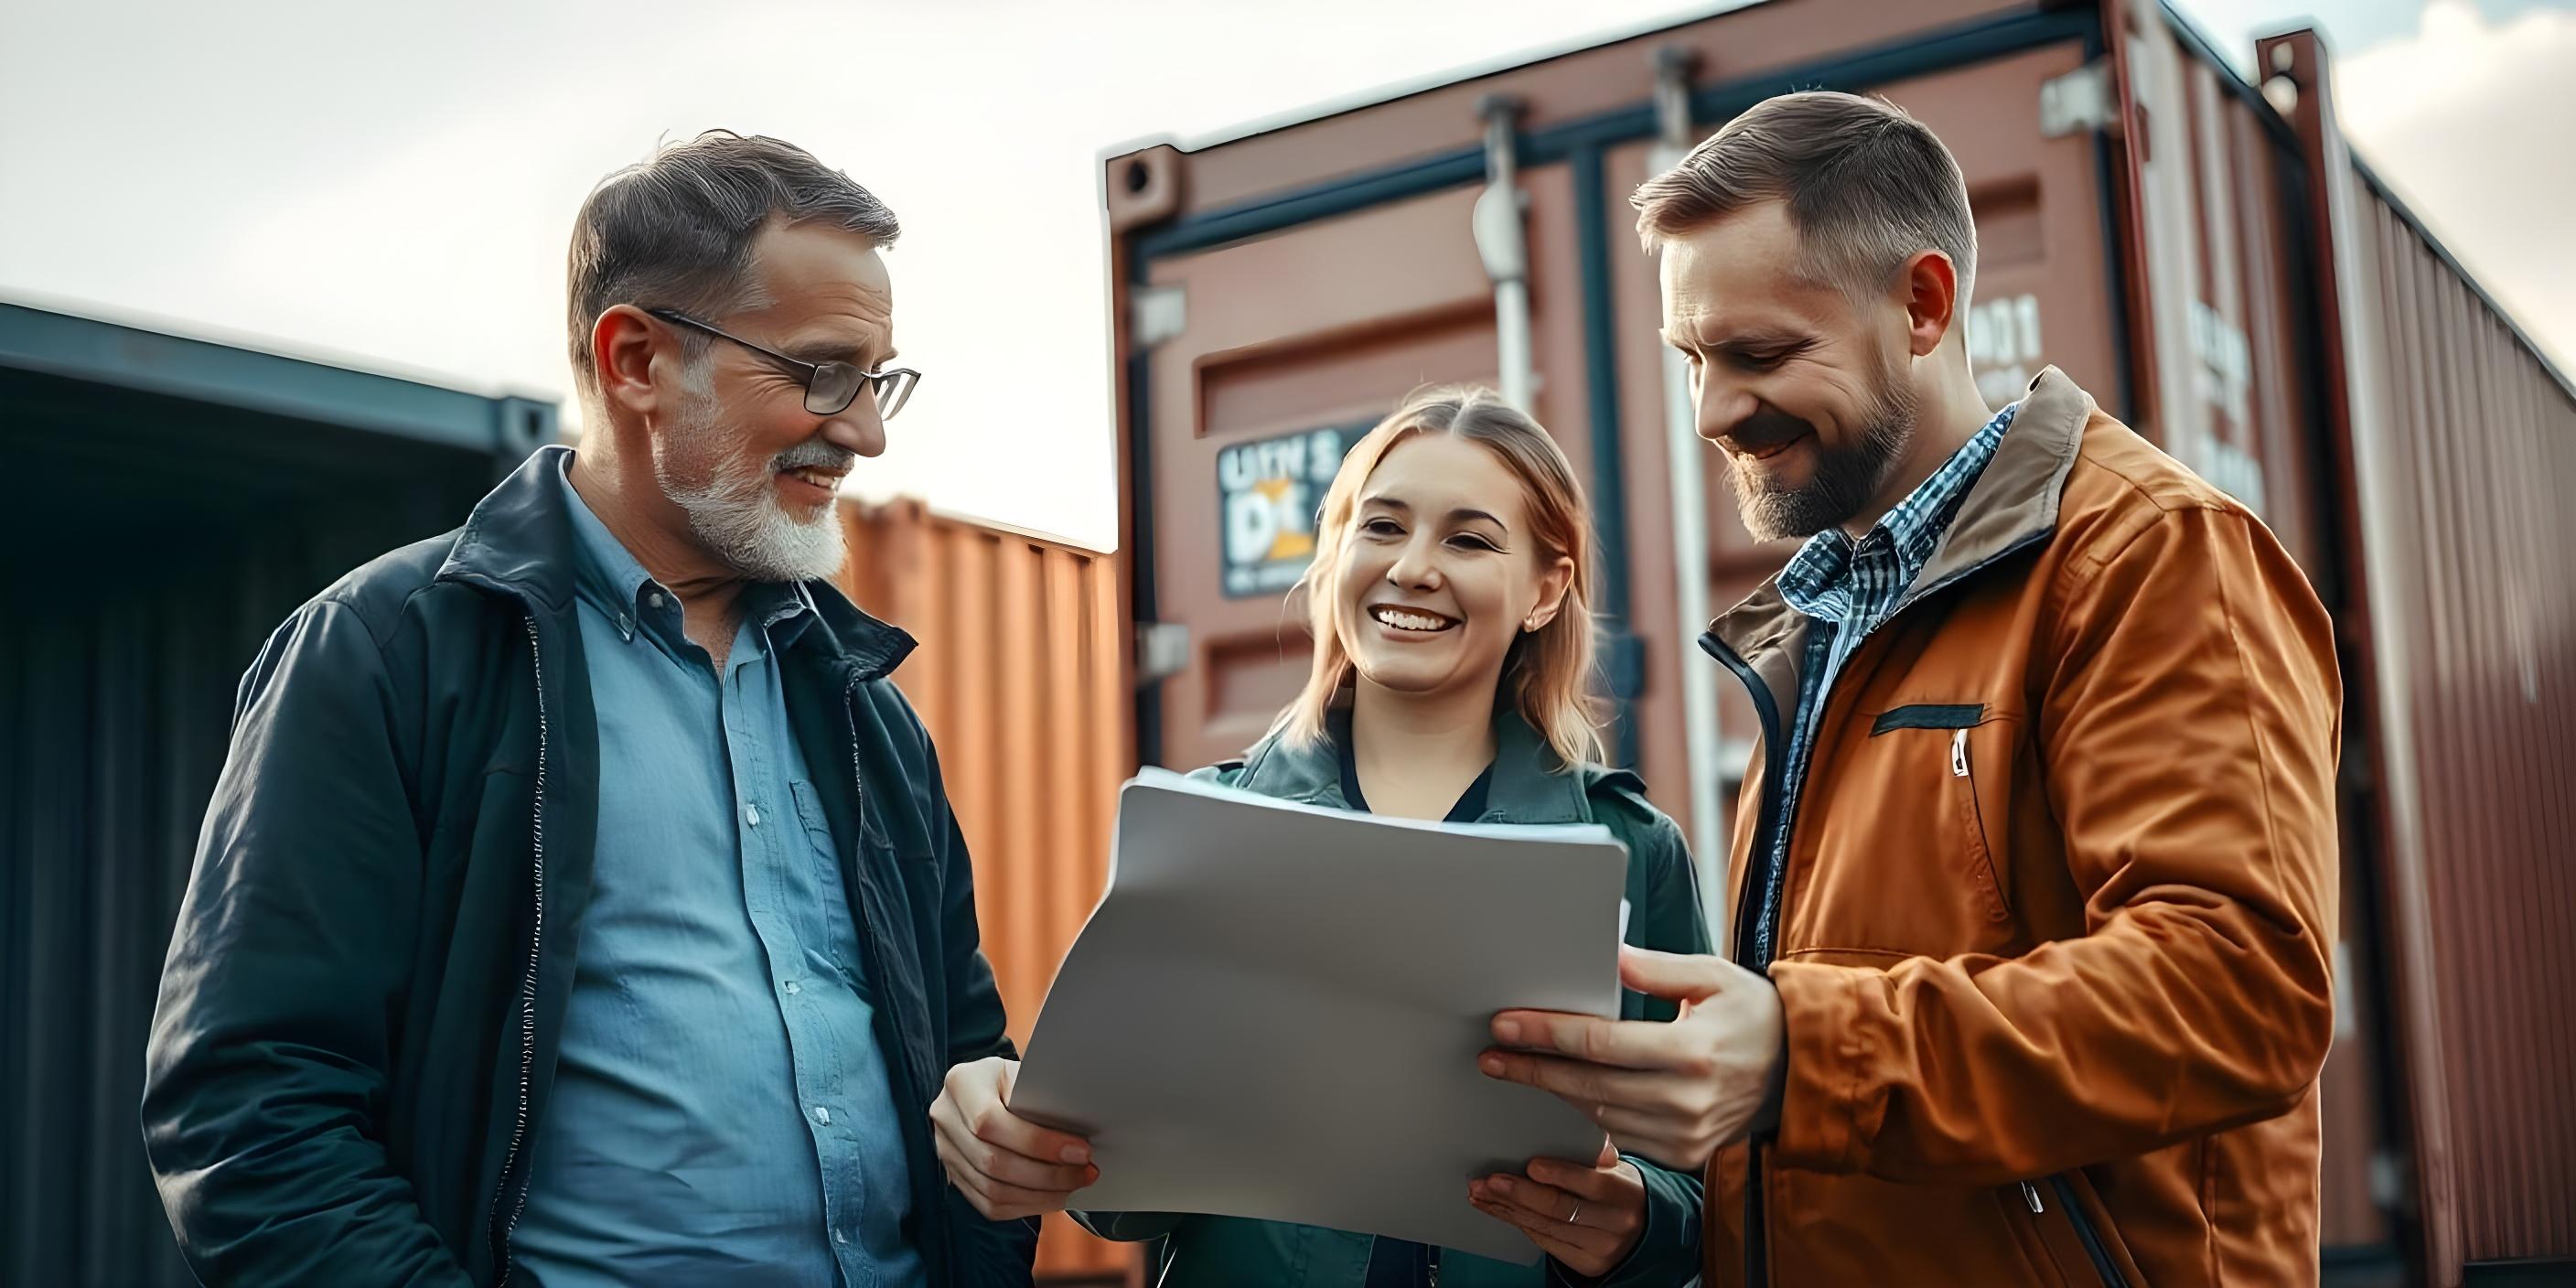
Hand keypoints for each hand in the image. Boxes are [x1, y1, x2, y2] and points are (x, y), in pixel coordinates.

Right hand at [928, 1056, 1098, 1219]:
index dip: (1038, 1142)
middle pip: (993, 1162)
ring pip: (992, 1190)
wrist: (990, 1087)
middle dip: (1047, 1174)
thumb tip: (1081, 1127)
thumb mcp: (1027, 1074)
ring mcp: (945, 1151)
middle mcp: (945, 1119)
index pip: (991, 1122)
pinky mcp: (955, 1177)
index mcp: (961, 1083)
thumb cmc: (1017, 1079)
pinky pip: (990, 1205)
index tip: (1081, 1150)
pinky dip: (1027, 1206)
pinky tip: (1054, 1196)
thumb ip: (1043, 1096)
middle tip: (1086, 1172)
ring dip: (1041, 1195)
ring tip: (1075, 1185)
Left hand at [1469, 1139, 1647, 1276]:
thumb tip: (1581, 1137)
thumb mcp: (1619, 1169)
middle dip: (1519, 1193)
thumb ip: (1597, 1155)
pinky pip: (1544, 1241)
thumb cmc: (1621, 1191)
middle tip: (1489, 1180)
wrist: (1645, 1232)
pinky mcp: (1585, 1264)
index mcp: (1625, 1193)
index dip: (1560, 1174)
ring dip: (1507, 1209)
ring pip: (1546, 1226)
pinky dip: (1517, 1223)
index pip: (1592, 1183)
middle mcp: (1614, 1224)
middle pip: (1560, 1209)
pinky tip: (1497, 1209)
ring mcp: (1599, 1248)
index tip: (1532, 1165)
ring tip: (1480, 1193)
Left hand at [1480, 946, 1785, 1170]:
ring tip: (1514, 1070)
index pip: (1601, 1043)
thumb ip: (1654, 970)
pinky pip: (1622, 1136)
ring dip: (1554, 1093)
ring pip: (1600, 1115)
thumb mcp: (1712, 978)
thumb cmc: (1755, 1016)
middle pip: (1590, 1086)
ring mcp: (1686, 1134)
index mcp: (1693, 1050)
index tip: (1505, 1025)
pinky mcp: (1685, 1153)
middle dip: (1534, 1069)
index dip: (1548, 1034)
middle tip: (1491, 1054)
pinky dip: (1587, 1116)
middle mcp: (1688, 1099)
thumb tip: (1605, 954)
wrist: (1801, 1073)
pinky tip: (1560, 1094)